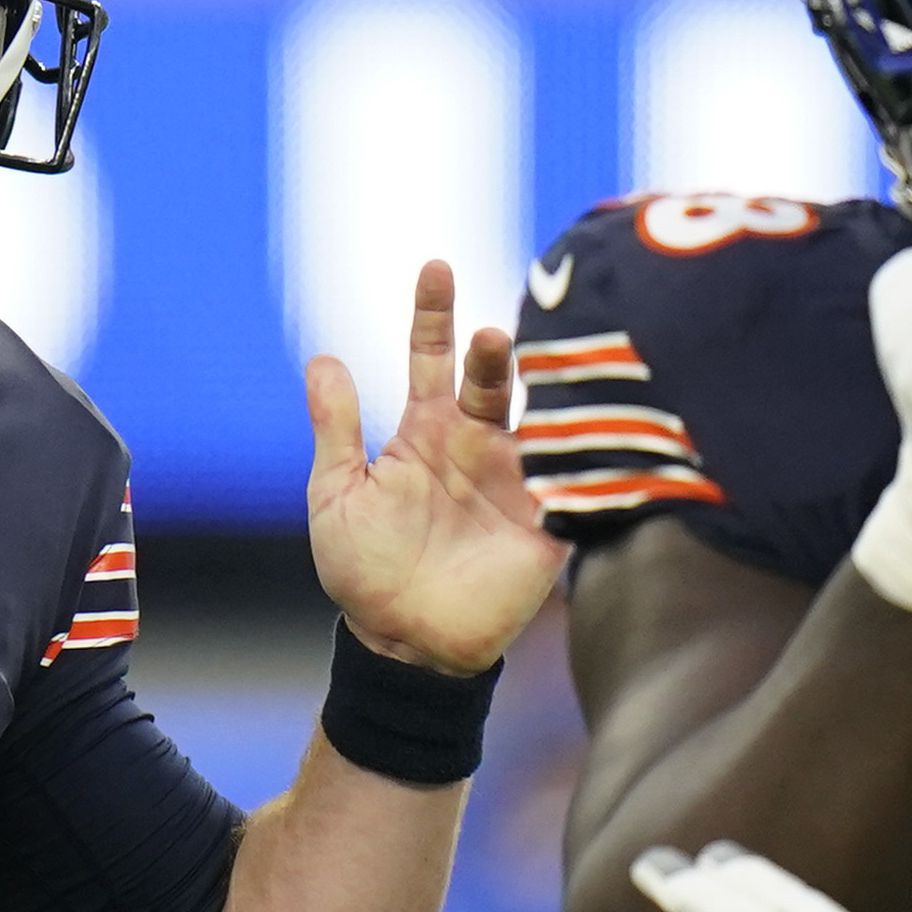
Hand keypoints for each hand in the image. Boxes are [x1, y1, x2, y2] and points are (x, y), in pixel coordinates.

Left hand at [306, 260, 563, 674]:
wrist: (402, 644)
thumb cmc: (363, 570)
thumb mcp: (336, 494)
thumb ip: (336, 428)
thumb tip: (321, 358)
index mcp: (424, 431)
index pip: (431, 357)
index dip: (433, 313)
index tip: (435, 266)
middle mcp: (475, 444)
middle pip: (489, 381)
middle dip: (493, 355)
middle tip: (490, 335)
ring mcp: (516, 480)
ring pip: (537, 420)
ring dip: (540, 397)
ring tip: (539, 372)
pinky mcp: (547, 523)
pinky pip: (571, 480)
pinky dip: (583, 452)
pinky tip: (590, 423)